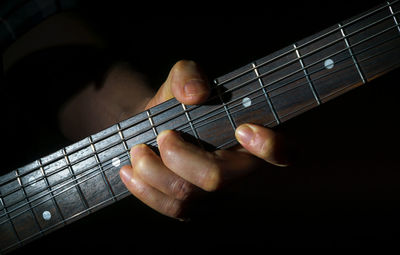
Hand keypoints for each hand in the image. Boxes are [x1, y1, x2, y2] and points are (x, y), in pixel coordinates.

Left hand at [119, 60, 291, 218]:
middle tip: (164, 136)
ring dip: (155, 172)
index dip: (270, 146)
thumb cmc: (179, 103)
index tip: (242, 128)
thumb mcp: (182, 79)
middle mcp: (241, 173)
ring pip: (189, 197)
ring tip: (138, 151)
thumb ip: (189, 75)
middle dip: (181, 158)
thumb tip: (195, 94)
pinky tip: (130, 171)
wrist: (157, 129)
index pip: (284, 152)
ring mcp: (218, 196)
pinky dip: (145, 190)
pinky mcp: (194, 209)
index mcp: (255, 138)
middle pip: (218, 179)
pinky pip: (171, 209)